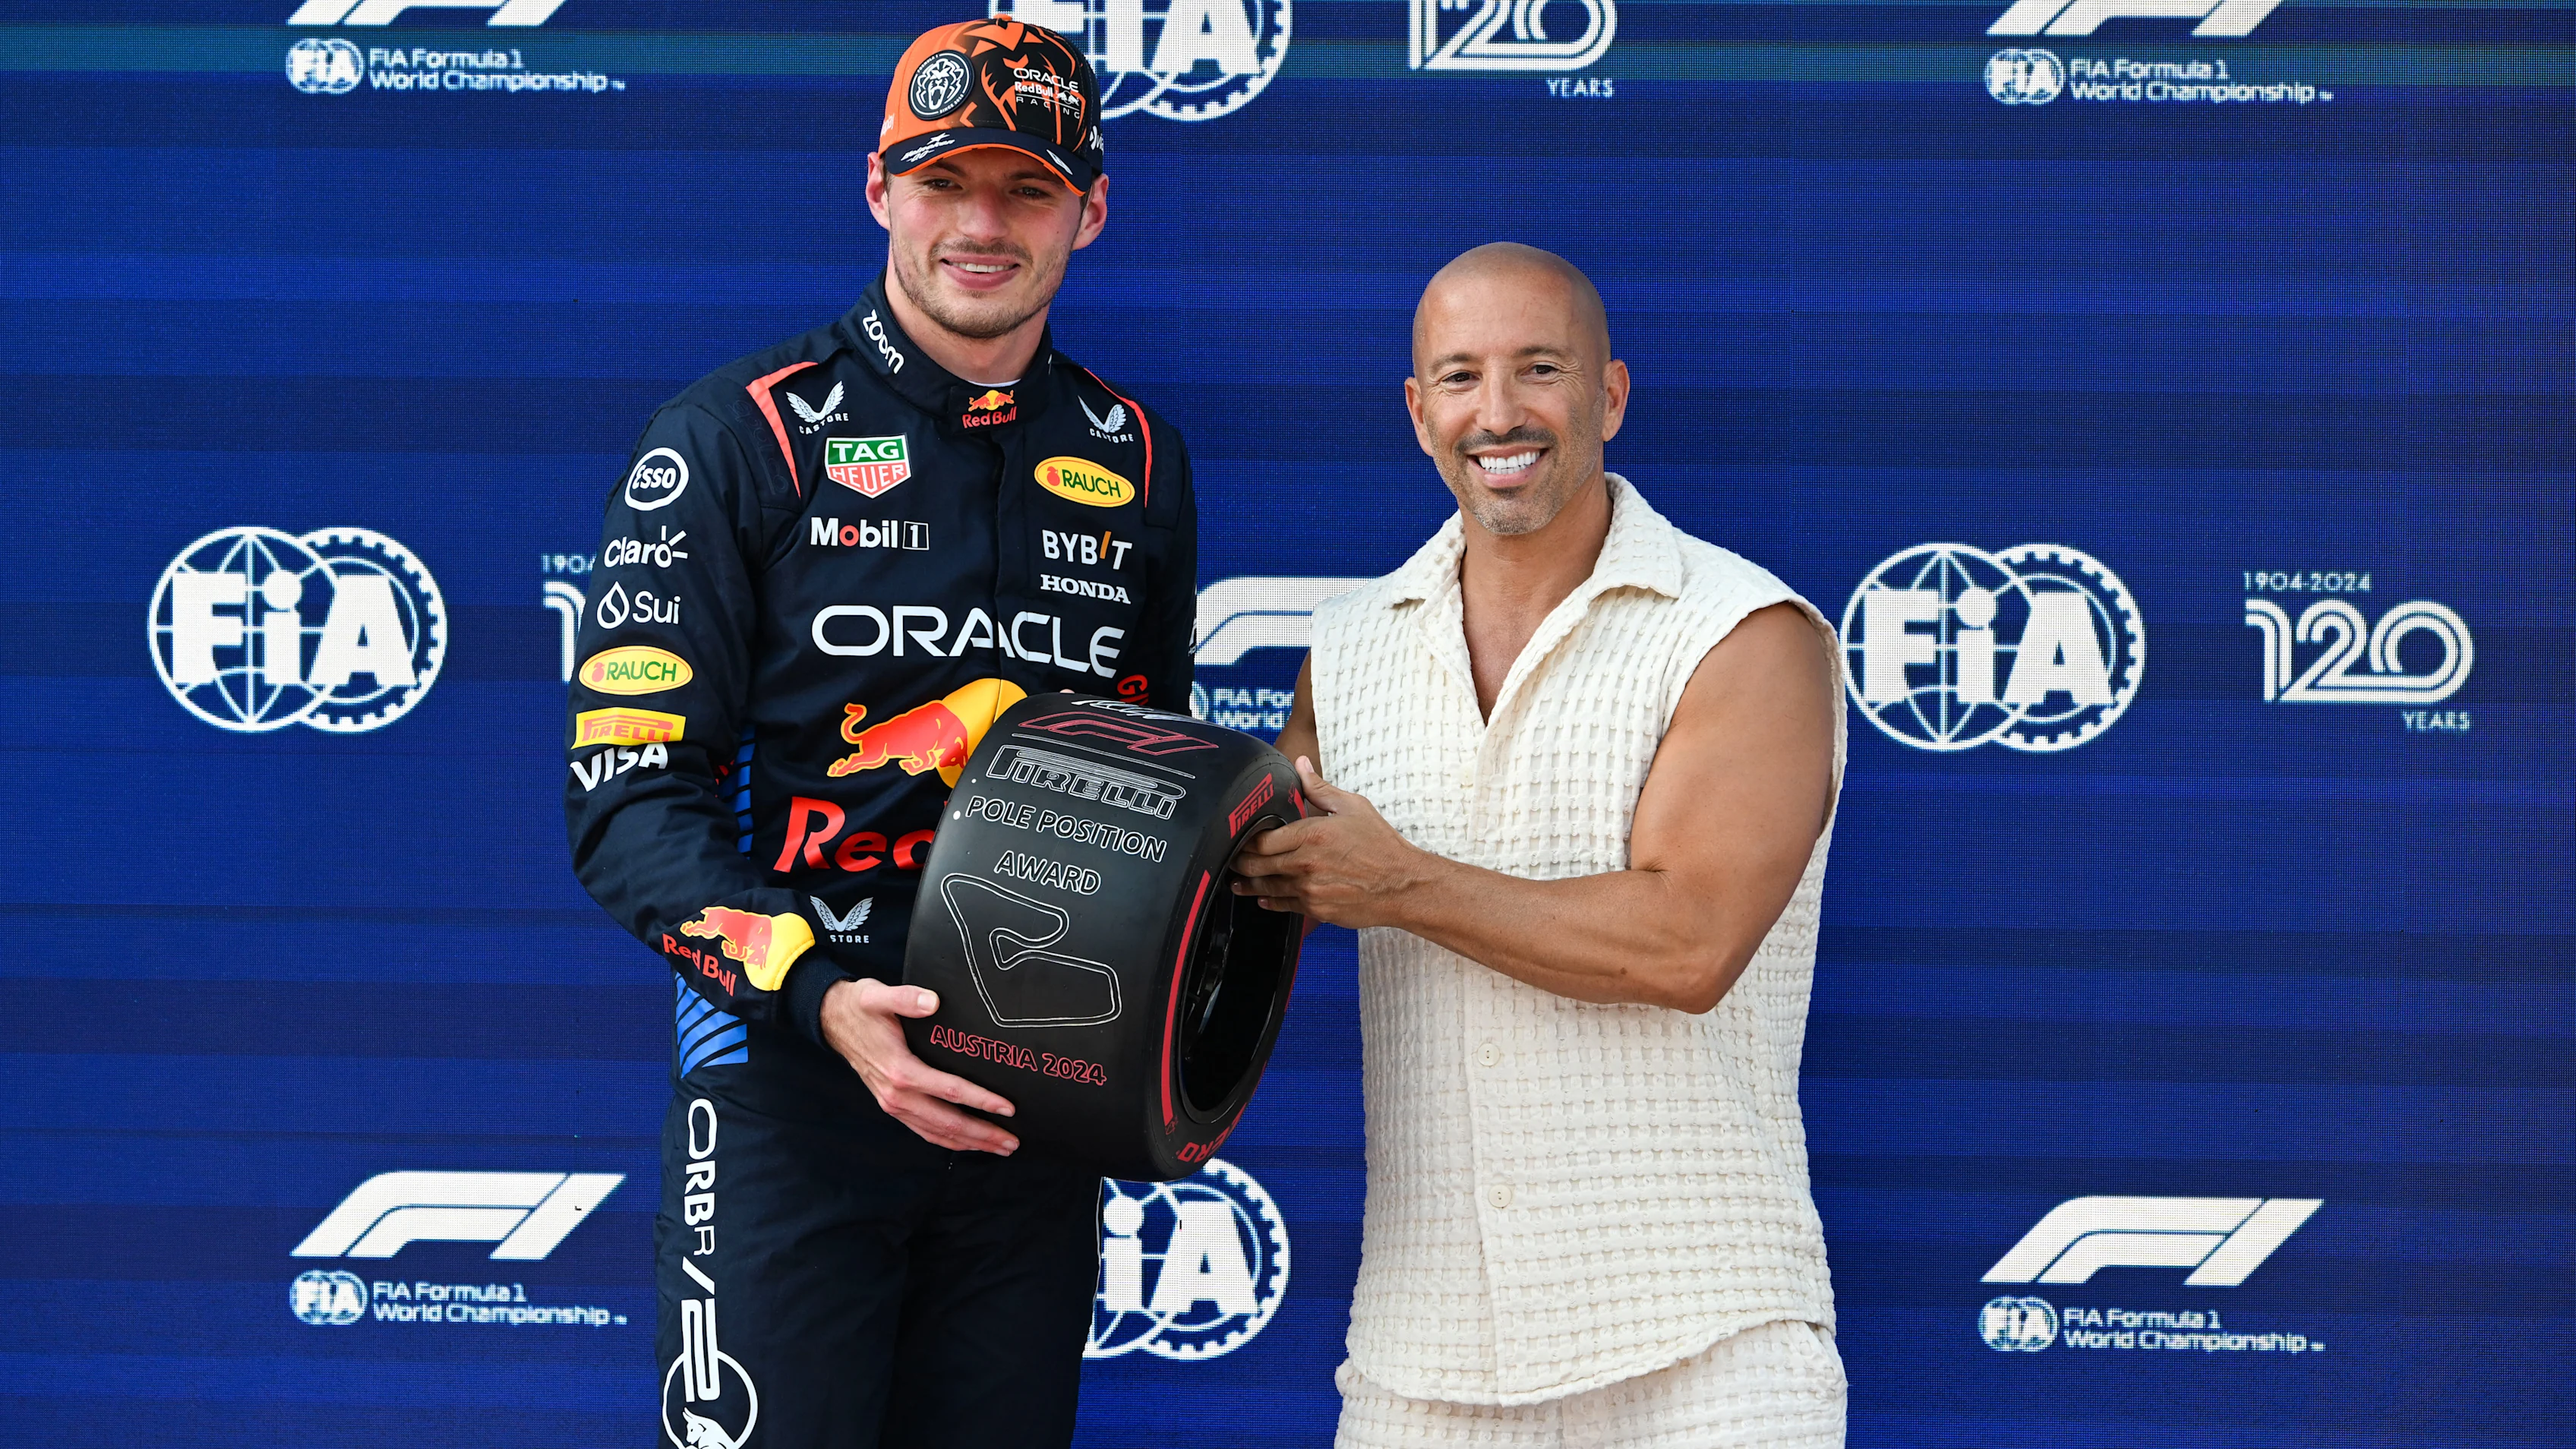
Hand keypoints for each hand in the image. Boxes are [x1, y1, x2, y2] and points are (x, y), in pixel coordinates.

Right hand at [819, 978, 1018, 1153]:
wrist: (832, 1020)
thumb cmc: (861, 1007)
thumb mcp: (878, 996)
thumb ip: (906, 998)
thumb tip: (933, 1001)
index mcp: (900, 1070)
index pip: (950, 1091)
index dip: (981, 1101)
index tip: (1008, 1108)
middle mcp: (897, 1095)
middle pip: (948, 1122)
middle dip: (982, 1134)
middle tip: (1012, 1141)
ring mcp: (893, 1104)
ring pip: (937, 1133)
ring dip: (969, 1143)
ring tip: (999, 1147)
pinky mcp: (892, 1105)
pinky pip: (924, 1130)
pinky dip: (948, 1140)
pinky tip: (965, 1142)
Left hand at [1230, 758, 1440, 928]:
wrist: (1403, 886)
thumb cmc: (1382, 846)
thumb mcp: (1354, 808)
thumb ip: (1320, 789)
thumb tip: (1300, 765)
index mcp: (1311, 835)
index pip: (1262, 839)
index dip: (1245, 839)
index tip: (1238, 836)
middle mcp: (1305, 864)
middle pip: (1257, 865)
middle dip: (1239, 861)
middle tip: (1230, 858)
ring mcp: (1309, 890)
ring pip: (1266, 887)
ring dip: (1248, 884)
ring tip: (1237, 881)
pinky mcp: (1315, 910)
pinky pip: (1283, 906)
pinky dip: (1269, 901)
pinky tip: (1262, 898)